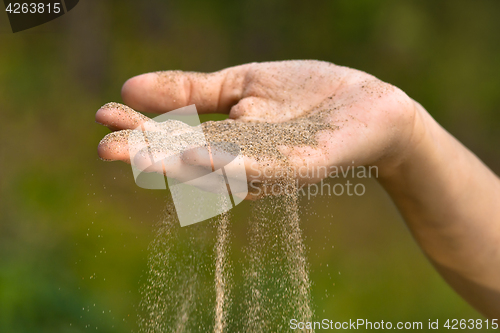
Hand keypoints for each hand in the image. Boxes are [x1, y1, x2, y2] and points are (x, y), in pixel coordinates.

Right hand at [96, 60, 415, 196]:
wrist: (367, 104)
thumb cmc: (305, 96)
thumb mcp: (241, 86)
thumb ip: (192, 92)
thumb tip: (129, 88)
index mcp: (225, 142)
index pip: (174, 138)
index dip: (140, 128)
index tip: (104, 113)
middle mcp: (243, 163)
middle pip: (191, 162)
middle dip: (150, 156)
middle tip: (107, 149)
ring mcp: (274, 168)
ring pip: (222, 171)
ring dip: (182, 167)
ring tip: (142, 159)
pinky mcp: (306, 166)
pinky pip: (269, 170)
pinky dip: (237, 166)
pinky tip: (206, 157)